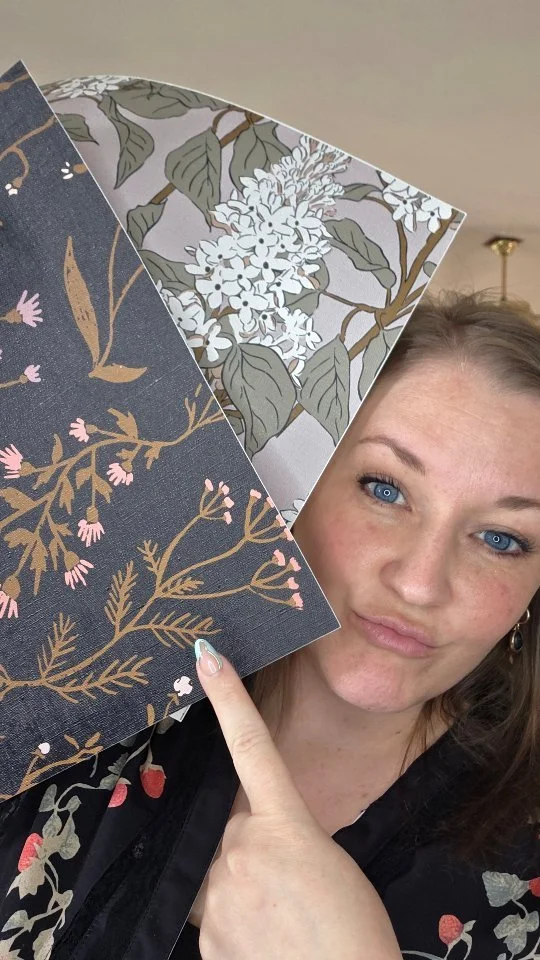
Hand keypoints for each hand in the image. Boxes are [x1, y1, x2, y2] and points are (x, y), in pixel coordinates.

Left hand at [194, 641, 402, 959]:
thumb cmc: (356, 933)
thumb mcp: (331, 866)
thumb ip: (285, 842)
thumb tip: (255, 845)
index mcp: (285, 824)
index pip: (251, 746)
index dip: (227, 697)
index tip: (204, 657)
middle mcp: (242, 849)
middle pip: (231, 830)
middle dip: (250, 847)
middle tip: (287, 888)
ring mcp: (218, 896)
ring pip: (216, 874)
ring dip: (240, 888)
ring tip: (278, 923)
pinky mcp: (206, 939)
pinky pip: (212, 917)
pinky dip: (235, 925)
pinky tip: (265, 945)